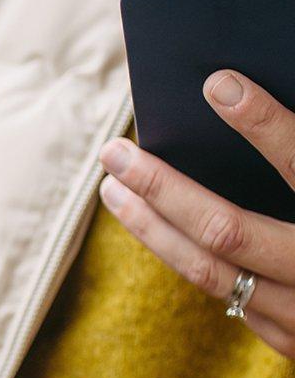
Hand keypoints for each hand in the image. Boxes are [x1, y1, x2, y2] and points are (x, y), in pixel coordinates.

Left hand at [98, 69, 294, 360]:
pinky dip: (184, 257)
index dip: (262, 123)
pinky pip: (225, 294)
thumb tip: (245, 93)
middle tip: (115, 148)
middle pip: (226, 230)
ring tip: (115, 185)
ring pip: (209, 272)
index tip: (217, 83)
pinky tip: (156, 226)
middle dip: (163, 186)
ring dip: (152, 226)